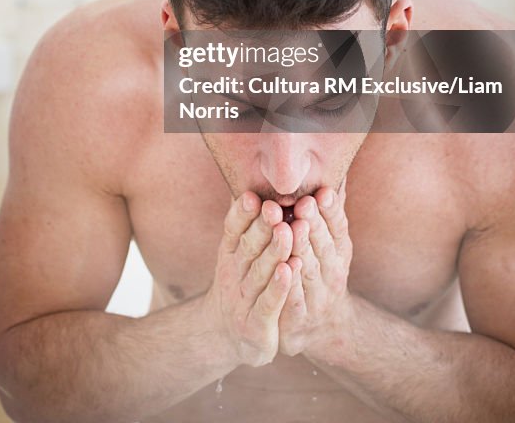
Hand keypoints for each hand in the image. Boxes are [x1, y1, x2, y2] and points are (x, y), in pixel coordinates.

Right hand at [204, 193, 294, 366]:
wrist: (224, 336)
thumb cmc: (240, 283)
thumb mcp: (236, 253)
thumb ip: (246, 221)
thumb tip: (253, 178)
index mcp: (228, 254)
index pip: (232, 230)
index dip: (241, 214)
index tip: (252, 195)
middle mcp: (233, 274)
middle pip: (248, 248)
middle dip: (261, 227)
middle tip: (275, 207)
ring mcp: (243, 300)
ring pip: (260, 273)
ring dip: (274, 252)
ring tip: (287, 231)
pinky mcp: (257, 325)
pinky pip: (269, 303)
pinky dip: (278, 287)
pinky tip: (289, 270)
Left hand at [278, 179, 351, 357]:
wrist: (316, 328)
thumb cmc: (318, 270)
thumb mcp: (329, 242)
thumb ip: (327, 212)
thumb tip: (334, 173)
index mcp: (340, 250)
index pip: (338, 228)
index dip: (330, 211)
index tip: (322, 192)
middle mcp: (333, 272)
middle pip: (324, 246)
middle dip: (314, 224)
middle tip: (304, 205)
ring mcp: (319, 296)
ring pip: (310, 269)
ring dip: (301, 249)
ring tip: (291, 229)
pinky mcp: (300, 316)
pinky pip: (295, 298)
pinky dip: (289, 283)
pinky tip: (283, 267)